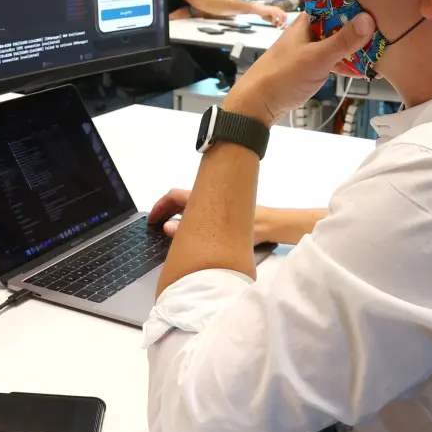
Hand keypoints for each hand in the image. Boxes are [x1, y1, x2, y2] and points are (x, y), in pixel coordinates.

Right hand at [148, 188, 277, 241]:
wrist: (279, 224)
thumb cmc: (260, 224)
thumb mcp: (228, 233)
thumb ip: (196, 232)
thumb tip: (169, 229)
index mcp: (210, 197)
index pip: (176, 195)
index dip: (161, 205)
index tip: (152, 220)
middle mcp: (211, 199)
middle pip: (180, 200)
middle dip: (165, 211)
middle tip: (154, 227)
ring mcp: (216, 207)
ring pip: (189, 207)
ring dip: (176, 217)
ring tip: (166, 232)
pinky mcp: (222, 216)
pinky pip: (199, 215)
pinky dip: (188, 221)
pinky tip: (187, 235)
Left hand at [224, 12, 375, 125]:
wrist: (258, 104)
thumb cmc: (282, 76)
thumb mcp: (317, 57)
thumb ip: (343, 41)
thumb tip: (368, 19)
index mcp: (307, 21)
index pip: (334, 3)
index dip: (354, 2)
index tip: (377, 3)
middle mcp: (309, 31)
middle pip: (339, 24)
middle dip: (360, 28)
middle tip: (386, 30)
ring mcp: (309, 49)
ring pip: (337, 43)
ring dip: (355, 48)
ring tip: (380, 52)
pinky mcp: (310, 66)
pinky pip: (333, 60)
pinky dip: (346, 64)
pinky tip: (363, 72)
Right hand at [254, 4, 288, 27]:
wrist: (257, 9)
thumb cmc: (264, 14)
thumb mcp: (271, 19)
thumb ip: (276, 22)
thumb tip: (281, 26)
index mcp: (279, 10)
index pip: (285, 16)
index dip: (284, 22)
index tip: (281, 26)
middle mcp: (278, 9)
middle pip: (285, 16)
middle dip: (283, 22)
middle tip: (279, 27)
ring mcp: (275, 9)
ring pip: (281, 16)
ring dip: (279, 22)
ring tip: (276, 25)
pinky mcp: (271, 10)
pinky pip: (276, 17)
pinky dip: (274, 21)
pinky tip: (272, 23)